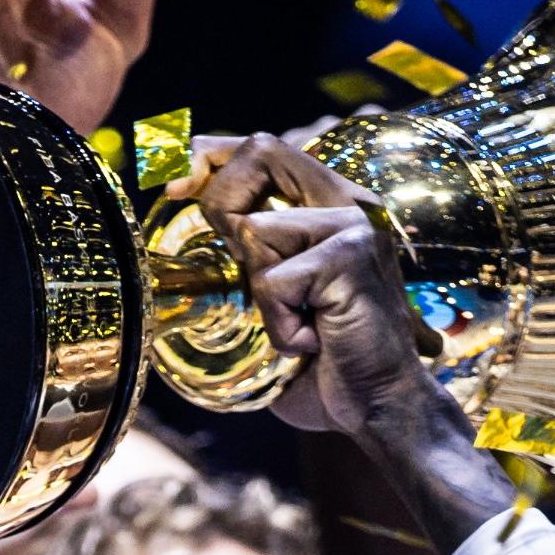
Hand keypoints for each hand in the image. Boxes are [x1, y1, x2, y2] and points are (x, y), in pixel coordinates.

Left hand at [171, 133, 449, 437]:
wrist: (379, 407)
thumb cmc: (325, 362)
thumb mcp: (276, 295)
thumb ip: (250, 252)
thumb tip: (183, 209)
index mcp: (333, 204)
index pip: (264, 147)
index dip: (211, 156)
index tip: (176, 188)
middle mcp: (349, 202)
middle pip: (261, 150)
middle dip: (221, 203)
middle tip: (238, 268)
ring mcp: (353, 225)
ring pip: (256, 230)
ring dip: (261, 295)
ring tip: (300, 326)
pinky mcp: (349, 257)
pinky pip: (272, 281)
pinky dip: (278, 326)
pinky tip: (312, 343)